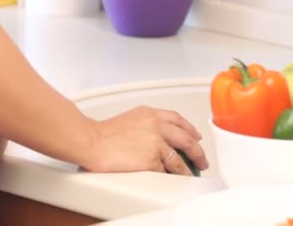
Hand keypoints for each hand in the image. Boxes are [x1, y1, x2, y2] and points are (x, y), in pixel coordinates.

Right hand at [82, 106, 208, 175]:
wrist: (91, 141)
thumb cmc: (103, 134)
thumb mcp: (129, 119)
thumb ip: (145, 124)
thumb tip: (156, 136)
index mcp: (150, 114)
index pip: (177, 119)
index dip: (190, 129)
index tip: (195, 136)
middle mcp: (155, 125)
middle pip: (186, 138)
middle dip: (198, 151)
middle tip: (201, 159)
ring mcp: (154, 143)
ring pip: (179, 158)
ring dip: (189, 167)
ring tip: (192, 172)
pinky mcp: (150, 160)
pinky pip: (166, 170)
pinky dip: (171, 175)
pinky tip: (174, 179)